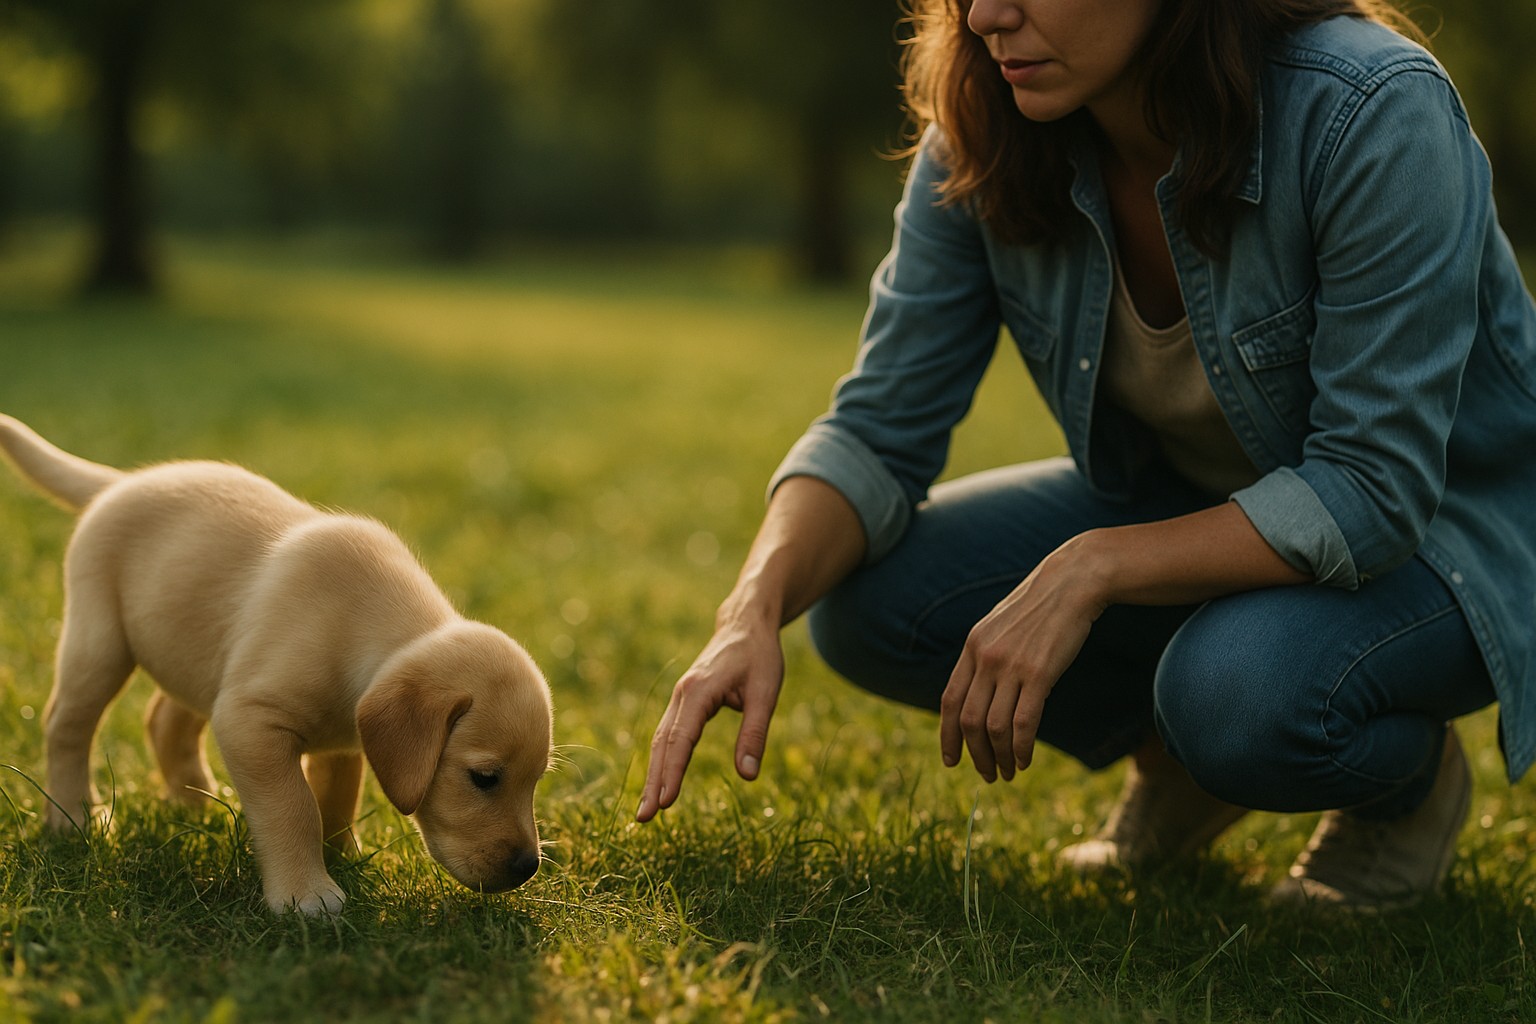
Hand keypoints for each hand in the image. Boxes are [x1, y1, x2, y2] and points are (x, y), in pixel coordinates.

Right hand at [635, 617, 784, 821]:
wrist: (745, 624)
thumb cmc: (759, 655)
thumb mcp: (765, 692)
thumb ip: (755, 733)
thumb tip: (748, 775)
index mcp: (699, 691)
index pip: (681, 739)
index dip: (673, 772)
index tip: (666, 802)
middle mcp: (682, 694)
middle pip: (663, 744)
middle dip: (654, 782)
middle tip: (645, 819)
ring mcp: (680, 697)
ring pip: (662, 741)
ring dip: (654, 775)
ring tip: (648, 811)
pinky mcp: (684, 701)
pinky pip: (668, 734)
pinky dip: (662, 760)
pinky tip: (660, 782)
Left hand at [939, 545, 1105, 781]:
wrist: (1073, 582)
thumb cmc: (1040, 607)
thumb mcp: (1000, 627)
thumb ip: (985, 657)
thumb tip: (978, 694)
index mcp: (972, 647)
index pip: (948, 700)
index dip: (947, 735)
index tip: (951, 760)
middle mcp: (985, 658)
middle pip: (968, 720)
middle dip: (974, 754)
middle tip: (986, 775)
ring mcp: (1011, 666)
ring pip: (994, 727)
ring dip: (998, 757)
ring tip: (1006, 773)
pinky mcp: (1039, 673)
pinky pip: (1023, 723)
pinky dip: (1021, 748)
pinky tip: (1024, 760)